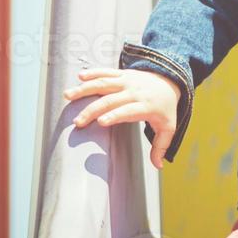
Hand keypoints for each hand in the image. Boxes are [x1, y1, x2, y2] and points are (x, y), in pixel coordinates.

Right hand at [63, 67, 181, 168]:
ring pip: (104, 84)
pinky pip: (106, 72)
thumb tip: (158, 166)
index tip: (100, 122)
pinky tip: (79, 77)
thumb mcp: (168, 128)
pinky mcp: (122, 74)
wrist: (170, 81)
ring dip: (85, 89)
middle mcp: (134, 92)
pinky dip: (93, 73)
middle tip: (78, 121)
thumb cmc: (165, 108)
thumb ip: (161, 147)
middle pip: (110, 100)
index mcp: (145, 106)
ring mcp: (127, 81)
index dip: (114, 115)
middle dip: (92, 110)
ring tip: (67, 96)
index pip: (128, 111)